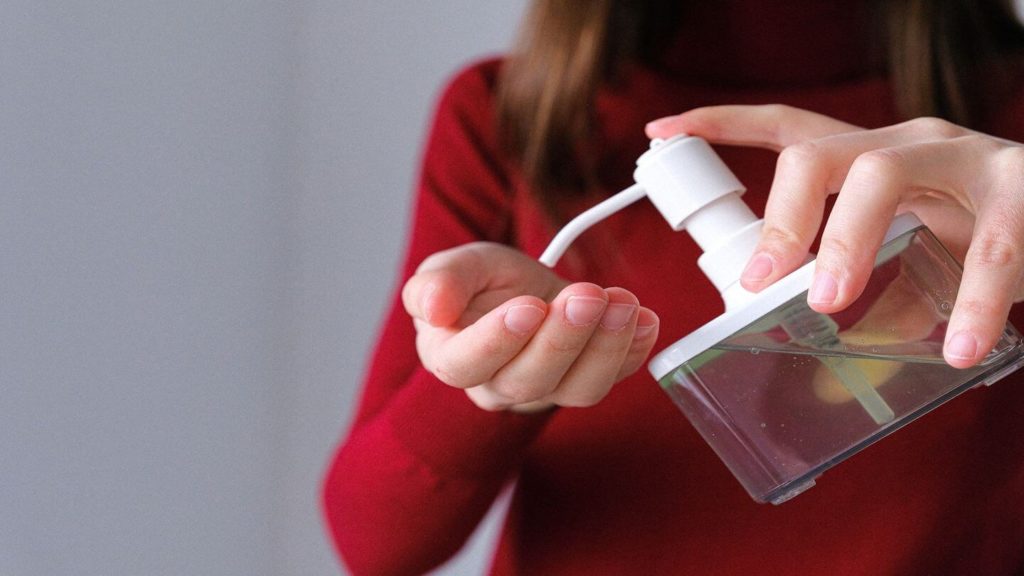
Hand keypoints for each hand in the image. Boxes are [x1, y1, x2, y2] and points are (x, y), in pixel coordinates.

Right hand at [402, 242, 658, 411]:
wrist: (523, 290)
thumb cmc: (483, 284)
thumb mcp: (457, 266)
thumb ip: (439, 282)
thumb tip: (430, 308)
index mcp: (451, 355)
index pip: (465, 364)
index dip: (496, 341)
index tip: (528, 307)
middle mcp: (498, 384)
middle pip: (528, 380)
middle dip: (563, 338)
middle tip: (586, 296)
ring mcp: (547, 389)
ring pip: (578, 388)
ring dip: (606, 346)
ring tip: (622, 303)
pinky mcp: (586, 381)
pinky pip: (614, 378)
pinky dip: (635, 350)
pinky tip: (645, 319)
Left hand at [647, 105, 1023, 367]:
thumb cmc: (977, 237)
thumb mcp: (913, 261)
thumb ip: (871, 303)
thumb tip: (820, 381)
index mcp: (873, 159)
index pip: (790, 129)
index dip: (724, 125)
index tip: (662, 133)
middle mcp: (911, 145)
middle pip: (824, 154)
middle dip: (783, 215)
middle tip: (762, 282)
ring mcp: (967, 159)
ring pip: (885, 176)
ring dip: (848, 243)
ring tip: (829, 305)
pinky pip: (991, 245)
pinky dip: (972, 301)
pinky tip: (960, 347)